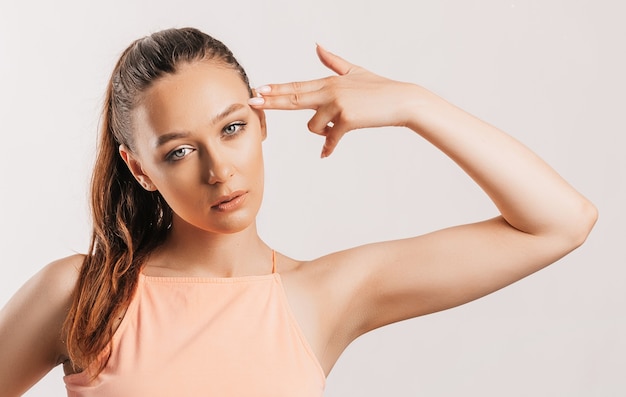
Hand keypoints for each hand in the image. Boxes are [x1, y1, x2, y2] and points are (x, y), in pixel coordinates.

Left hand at [249, 45, 418, 156]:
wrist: (401, 100)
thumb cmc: (379, 89)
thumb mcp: (355, 71)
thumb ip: (333, 62)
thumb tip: (317, 46)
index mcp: (329, 82)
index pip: (296, 86)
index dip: (276, 89)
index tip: (259, 91)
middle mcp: (330, 91)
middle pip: (294, 97)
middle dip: (272, 101)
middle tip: (252, 103)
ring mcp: (337, 105)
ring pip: (313, 125)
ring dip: (322, 131)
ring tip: (338, 128)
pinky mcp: (347, 119)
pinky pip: (330, 138)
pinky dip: (328, 147)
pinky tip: (325, 154)